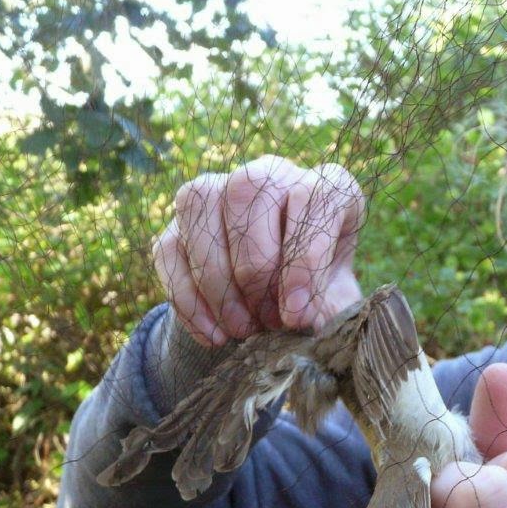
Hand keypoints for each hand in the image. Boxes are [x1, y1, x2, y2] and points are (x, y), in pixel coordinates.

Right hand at [153, 156, 364, 344]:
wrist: (279, 304)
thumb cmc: (318, 296)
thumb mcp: (336, 302)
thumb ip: (328, 308)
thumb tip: (302, 319)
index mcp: (328, 186)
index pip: (315, 196)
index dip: (304, 258)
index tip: (297, 315)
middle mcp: (274, 174)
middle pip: (249, 190)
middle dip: (254, 268)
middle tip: (266, 322)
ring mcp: (221, 187)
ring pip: (201, 207)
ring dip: (217, 282)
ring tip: (241, 330)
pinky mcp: (183, 218)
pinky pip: (170, 247)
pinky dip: (188, 298)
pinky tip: (213, 334)